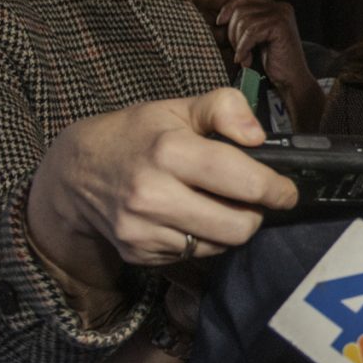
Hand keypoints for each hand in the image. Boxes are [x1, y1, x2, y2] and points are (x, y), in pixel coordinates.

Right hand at [23, 88, 301, 297]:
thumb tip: (257, 137)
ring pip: (219, 246)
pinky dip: (202, 240)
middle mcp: (153, 194)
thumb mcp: (178, 107)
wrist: (76, 173)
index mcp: (168, 150)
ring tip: (219, 206)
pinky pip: (192, 254)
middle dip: (255, 214)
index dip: (275, 189)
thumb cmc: (137, 135)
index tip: (286, 191)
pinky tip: (189, 218)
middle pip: (237, 226)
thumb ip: (224, 108)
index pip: (241, 180)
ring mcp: (143, 229)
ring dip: (230, 229)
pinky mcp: (139, 254)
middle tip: (253, 200)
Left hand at [216, 0, 322, 128]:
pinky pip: (251, 32)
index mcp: (275, 6)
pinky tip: (245, 60)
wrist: (291, 81)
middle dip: (233, 31)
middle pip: (241, 9)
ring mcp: (282, 15)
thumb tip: (221, 16)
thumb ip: (246, 23)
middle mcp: (280, 6)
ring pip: (244, 21)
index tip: (220, 22)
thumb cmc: (272, 62)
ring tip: (244, 58)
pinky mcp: (280, 26)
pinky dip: (243, 48)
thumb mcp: (256, 38)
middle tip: (238, 51)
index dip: (229, 6)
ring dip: (238, 43)